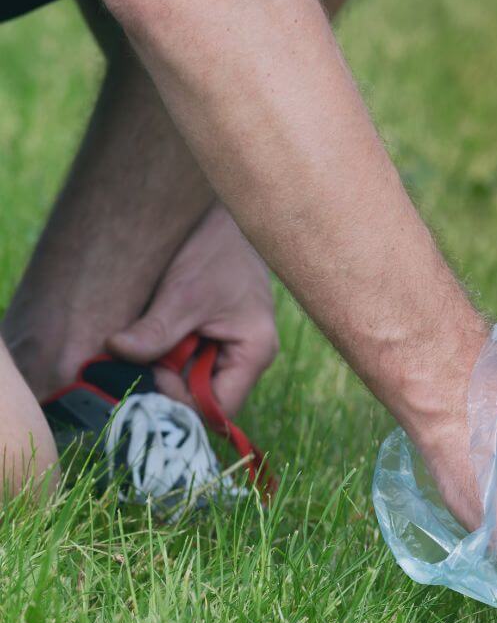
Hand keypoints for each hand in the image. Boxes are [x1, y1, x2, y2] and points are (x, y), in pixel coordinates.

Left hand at [107, 205, 277, 415]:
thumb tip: (115, 353)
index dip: (181, 406)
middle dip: (166, 383)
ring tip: (142, 340)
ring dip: (161, 365)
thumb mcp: (184, 293)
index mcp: (254, 353)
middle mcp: (245, 356)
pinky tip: (149, 332)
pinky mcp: (210, 333)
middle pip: (201, 395)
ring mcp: (228, 345)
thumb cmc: (216, 250)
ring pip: (188, 377)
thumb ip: (156, 331)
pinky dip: (162, 350)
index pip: (219, 408)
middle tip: (134, 362)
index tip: (146, 383)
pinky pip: (184, 356)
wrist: (223, 214)